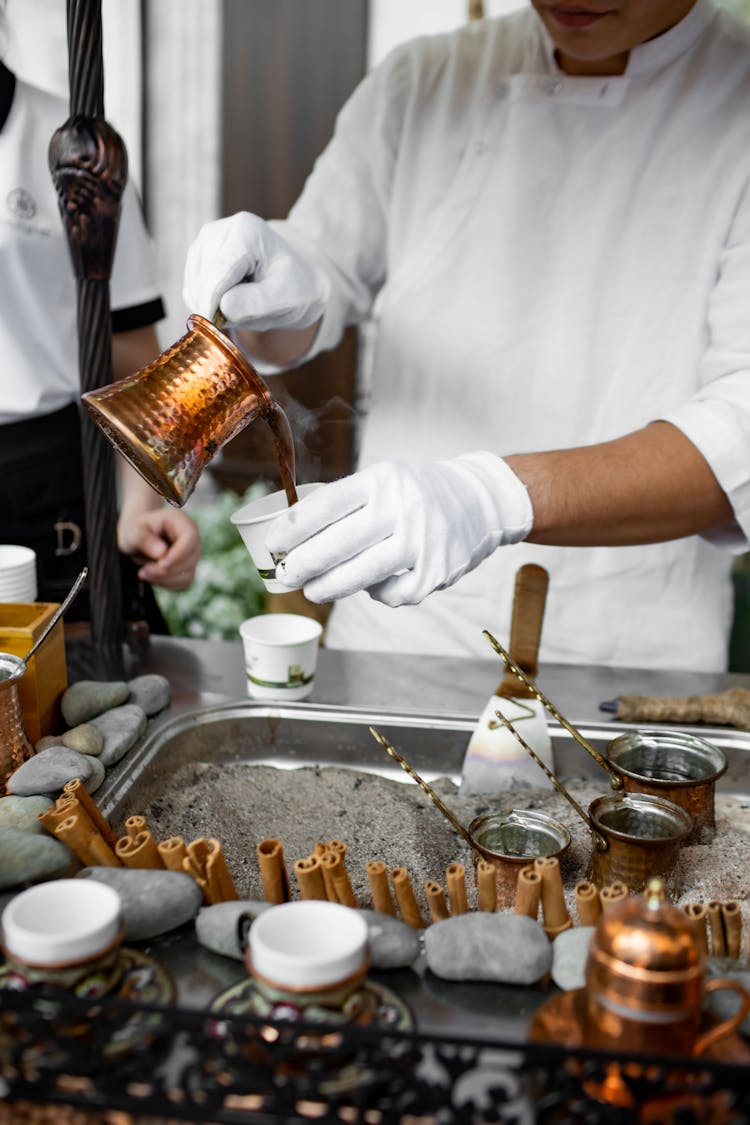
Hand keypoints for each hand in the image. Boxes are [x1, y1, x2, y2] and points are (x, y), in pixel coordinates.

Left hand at [117, 508, 200, 591]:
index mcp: (180, 521)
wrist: (136, 537)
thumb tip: (161, 553)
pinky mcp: (188, 569)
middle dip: (167, 570)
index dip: (179, 554)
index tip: (161, 564)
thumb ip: (145, 540)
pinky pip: (183, 583)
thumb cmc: (135, 530)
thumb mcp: (133, 532)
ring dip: (165, 579)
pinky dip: (167, 584)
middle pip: (191, 558)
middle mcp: (190, 537)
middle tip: (143, 571)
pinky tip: (153, 577)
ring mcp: (191, 554)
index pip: (190, 538)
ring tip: (144, 573)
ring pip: (188, 574)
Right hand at [182, 211, 329, 330]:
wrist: (294, 275)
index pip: (218, 273)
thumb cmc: (293, 285)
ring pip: (194, 289)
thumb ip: (256, 302)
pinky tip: (233, 299)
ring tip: (245, 303)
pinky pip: (192, 292)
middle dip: (218, 307)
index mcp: (245, 232)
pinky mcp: (196, 257)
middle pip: (204, 282)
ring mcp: (203, 242)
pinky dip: (208, 304)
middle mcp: (218, 231)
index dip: (211, 304)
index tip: (213, 327)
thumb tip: (223, 307)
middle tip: (248, 313)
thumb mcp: (285, 296)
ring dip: (214, 307)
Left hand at [265, 453, 532, 605]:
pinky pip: (390, 594)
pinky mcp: (434, 573)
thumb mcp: (385, 479)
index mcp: (382, 480)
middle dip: (303, 564)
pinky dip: (374, 593)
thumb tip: (295, 538)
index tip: (273, 543)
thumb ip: (348, 503)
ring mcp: (420, 542)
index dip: (293, 528)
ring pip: (360, 576)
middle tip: (286, 574)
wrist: (481, 501)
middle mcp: (401, 508)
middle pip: (337, 545)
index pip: (326, 505)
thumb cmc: (418, 492)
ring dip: (328, 588)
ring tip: (312, 590)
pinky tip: (368, 586)